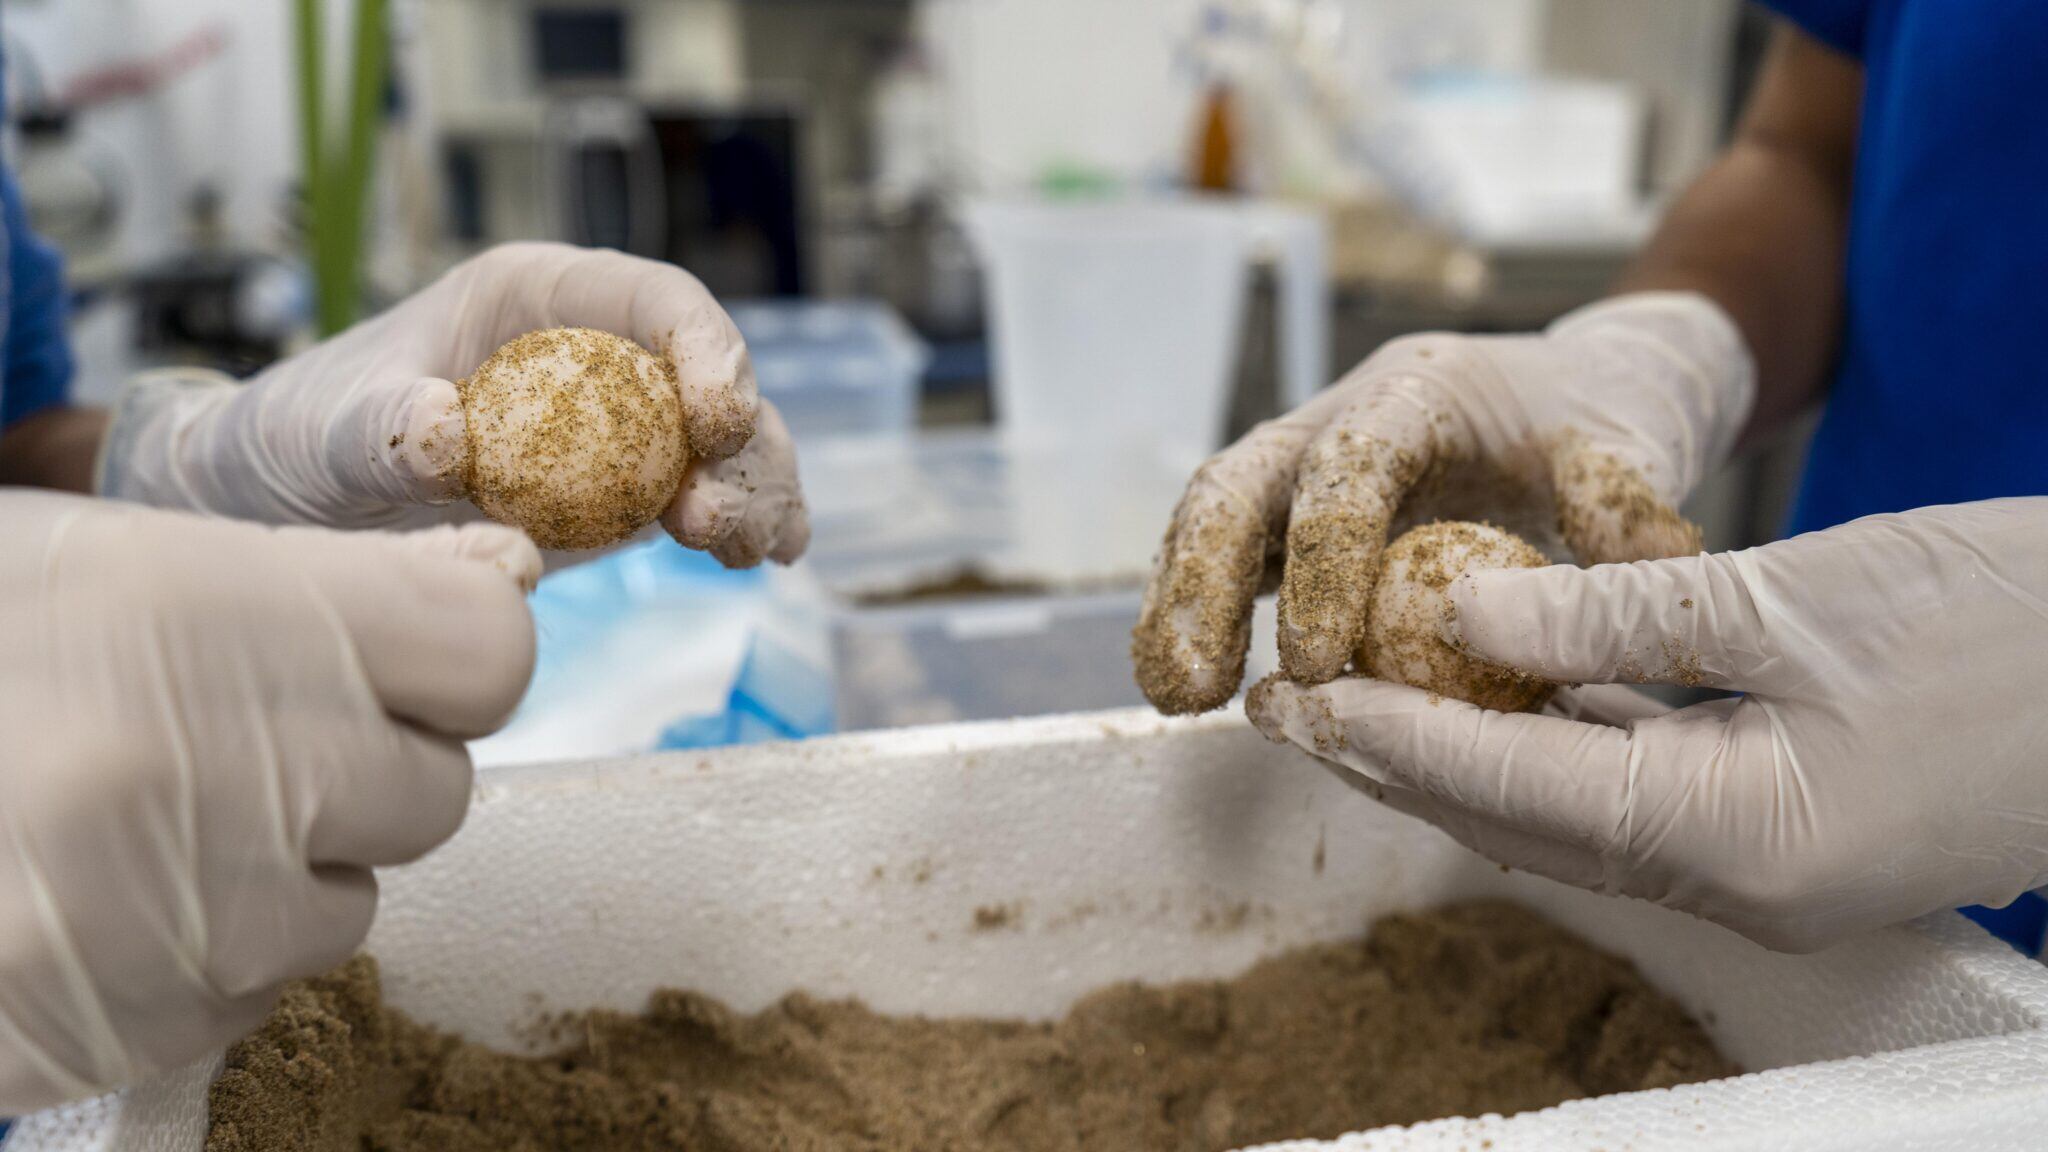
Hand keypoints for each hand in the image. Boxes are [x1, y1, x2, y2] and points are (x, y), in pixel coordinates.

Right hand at [0, 491, 538, 1110]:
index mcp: (237, 621)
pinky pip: (259, 988)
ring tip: (131, 815)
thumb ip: (318, 582)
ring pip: (351, 900)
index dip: (447, 651)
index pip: (490, 654)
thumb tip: (499, 580)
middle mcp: (253, 781)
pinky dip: (206, 951)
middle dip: (358, 763)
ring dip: (283, 865)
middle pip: (436, 787)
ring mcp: (211, 926)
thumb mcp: (100, 558)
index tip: (394, 649)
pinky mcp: (158, 1033)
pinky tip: (92, 897)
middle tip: (229, 730)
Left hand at [95, 242, 807, 568]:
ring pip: (726, 444)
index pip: (653, 299)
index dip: (705, 350)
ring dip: (756, 490)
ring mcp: (619, 423)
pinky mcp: (622, 490)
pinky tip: (769, 556)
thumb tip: (445, 432)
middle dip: (741, 445)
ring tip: (749, 551)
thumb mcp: (330, 430)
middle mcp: (596, 350)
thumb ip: (383, 428)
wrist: (288, 505)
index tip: (716, 419)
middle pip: (709, 377)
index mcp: (537, 298)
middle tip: (713, 523)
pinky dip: (745, 521)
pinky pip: (704, 494)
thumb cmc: (305, 437)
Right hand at [1133, 292, 1753, 713]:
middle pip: (1240, 482)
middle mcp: (1341, 414)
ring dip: (1180, 604)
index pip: (1348, 465)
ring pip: (1214, 518)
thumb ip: (1630, 509)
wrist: (1584, 393)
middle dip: (1201, 581)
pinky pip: (1233, 558)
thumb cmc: (1608, 418)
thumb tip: (1646, 574)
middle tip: (1193, 684)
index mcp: (1419, 388)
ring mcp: (1307, 461)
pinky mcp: (1297, 511)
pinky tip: (1194, 691)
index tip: (1315, 657)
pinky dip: (1202, 616)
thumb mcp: (1636, 451)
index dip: (1321, 558)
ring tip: (1172, 698)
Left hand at [1248, 498, 2047, 951]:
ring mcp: (1773, 869)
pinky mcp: (1795, 831)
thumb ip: (1615, 618)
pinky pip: (1646, 794)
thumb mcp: (1799, 597)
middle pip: (1526, 821)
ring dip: (1476, 755)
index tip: (1293, 699)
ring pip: (1578, 812)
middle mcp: (1744, 883)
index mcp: (1741, 841)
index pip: (1511, 792)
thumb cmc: (2015, 623)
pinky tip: (1509, 686)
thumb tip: (1463, 614)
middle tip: (1300, 700)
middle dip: (1406, 759)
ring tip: (1373, 689)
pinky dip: (1567, 743)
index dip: (1388, 742)